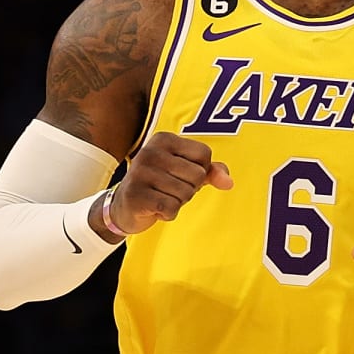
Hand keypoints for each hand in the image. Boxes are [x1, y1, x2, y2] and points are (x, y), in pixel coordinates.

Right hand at [106, 132, 231, 234]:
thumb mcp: (187, 173)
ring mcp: (140, 172)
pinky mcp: (136, 195)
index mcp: (164, 139)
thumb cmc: (161, 185)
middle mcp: (150, 151)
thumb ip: (212, 172)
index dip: (201, 171)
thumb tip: (228, 183)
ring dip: (178, 202)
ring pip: (186, 193)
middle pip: (198, 175)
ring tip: (161, 197)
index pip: (204, 155)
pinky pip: (171, 208)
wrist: (124, 206)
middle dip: (190, 189)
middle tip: (169, 189)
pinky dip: (168, 214)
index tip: (180, 175)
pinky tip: (155, 208)